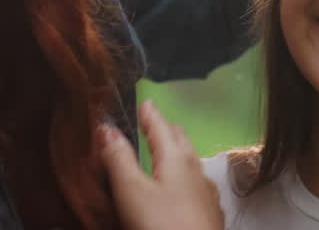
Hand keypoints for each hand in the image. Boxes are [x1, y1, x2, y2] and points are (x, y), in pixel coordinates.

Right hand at [100, 100, 223, 229]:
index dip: (150, 114)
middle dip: (167, 129)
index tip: (146, 100)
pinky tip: (184, 188)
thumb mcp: (131, 191)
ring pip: (191, 162)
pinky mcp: (211, 213)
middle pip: (181, 141)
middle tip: (155, 122)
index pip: (161, 127)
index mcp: (176, 158)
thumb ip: (119, 158)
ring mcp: (207, 192)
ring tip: (167, 151)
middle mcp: (196, 170)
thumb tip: (106, 127)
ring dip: (178, 152)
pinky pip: (197, 183)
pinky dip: (185, 175)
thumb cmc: (161, 224)